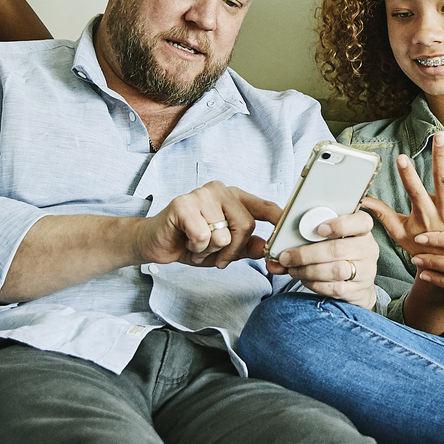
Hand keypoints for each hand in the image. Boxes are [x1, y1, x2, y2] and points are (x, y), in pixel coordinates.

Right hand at [136, 182, 282, 269]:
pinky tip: (186, 240)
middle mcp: (220, 190)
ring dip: (209, 250)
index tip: (288, 232)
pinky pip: (204, 236)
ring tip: (196, 244)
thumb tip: (267, 247)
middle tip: (214, 253)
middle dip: (231, 250)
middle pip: (246, 226)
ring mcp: (201, 194)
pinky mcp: (183, 204)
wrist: (155, 243)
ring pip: (224, 235)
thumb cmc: (190, 242)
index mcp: (234, 197)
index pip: (264, 206)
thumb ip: (246, 246)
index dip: (279, 220)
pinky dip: (196, 247)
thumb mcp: (224, 249)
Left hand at [266, 209, 380, 309]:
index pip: (361, 222)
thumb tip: (272, 257)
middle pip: (338, 249)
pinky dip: (315, 284)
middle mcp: (368, 248)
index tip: (319, 229)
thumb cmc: (339, 255)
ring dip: (308, 270)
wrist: (358, 284)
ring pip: (336, 270)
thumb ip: (304, 241)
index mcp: (363, 229)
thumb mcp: (329, 240)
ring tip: (293, 269)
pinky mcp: (359, 290)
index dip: (340, 224)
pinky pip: (335, 287)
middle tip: (287, 257)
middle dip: (307, 254)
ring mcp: (367, 270)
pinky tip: (305, 279)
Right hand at [362, 132, 443, 249]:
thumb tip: (364, 201)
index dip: (407, 175)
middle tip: (438, 136)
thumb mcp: (400, 233)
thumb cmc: (422, 248)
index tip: (400, 158)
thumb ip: (383, 214)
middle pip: (442, 180)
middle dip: (440, 157)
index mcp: (425, 214)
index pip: (414, 191)